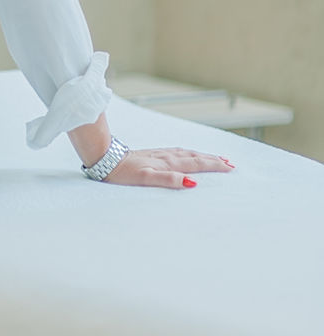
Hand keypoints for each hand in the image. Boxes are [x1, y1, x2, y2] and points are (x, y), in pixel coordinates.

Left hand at [102, 146, 235, 187]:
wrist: (105, 159)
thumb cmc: (123, 173)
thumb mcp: (145, 178)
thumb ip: (168, 180)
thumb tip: (192, 183)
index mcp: (168, 163)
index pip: (196, 163)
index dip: (214, 165)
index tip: (230, 167)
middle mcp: (166, 156)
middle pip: (195, 156)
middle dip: (213, 160)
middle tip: (230, 163)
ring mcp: (160, 154)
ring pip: (187, 153)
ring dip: (202, 155)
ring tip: (215, 157)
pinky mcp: (153, 154)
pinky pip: (177, 152)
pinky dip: (189, 153)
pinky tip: (188, 155)